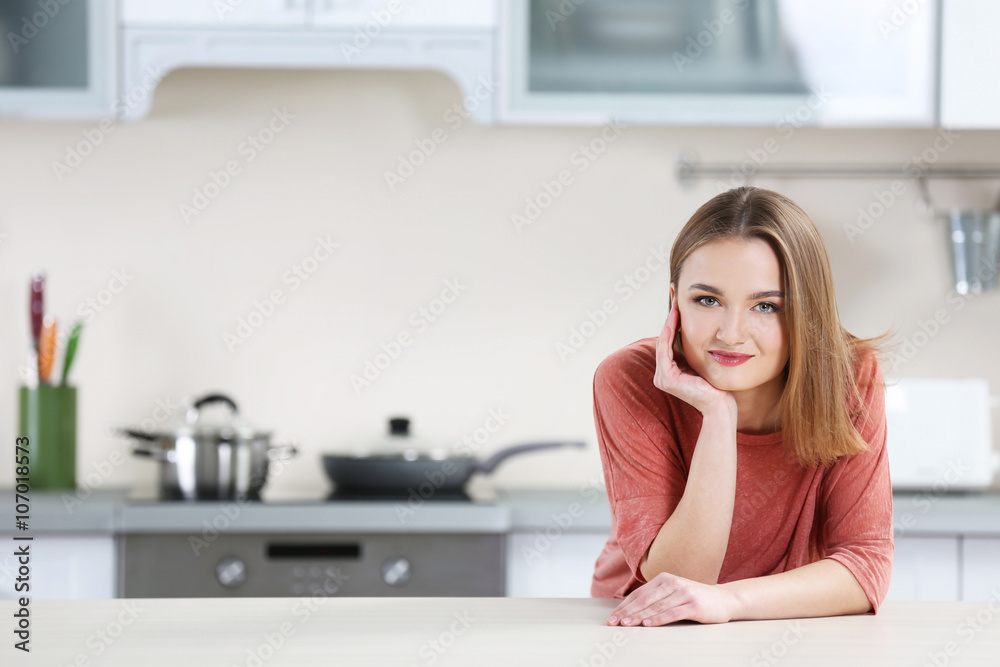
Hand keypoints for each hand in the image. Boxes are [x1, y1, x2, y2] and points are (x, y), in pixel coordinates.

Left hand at [606, 572, 737, 626]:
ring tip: (626, 624)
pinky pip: (672, 612)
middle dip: (627, 612)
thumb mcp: (674, 592)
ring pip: (656, 606)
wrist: (724, 599)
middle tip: (614, 622)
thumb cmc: (695, 598)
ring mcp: (683, 593)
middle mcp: (672, 583)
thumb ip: (656, 597)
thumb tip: (631, 608)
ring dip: (639, 616)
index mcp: (664, 578)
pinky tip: (648, 624)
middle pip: (644, 599)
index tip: (613, 616)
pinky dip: (658, 619)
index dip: (624, 605)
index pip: (639, 593)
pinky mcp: (693, 604)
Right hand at [654, 299, 734, 414]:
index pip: (669, 344)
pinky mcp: (667, 378)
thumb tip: (700, 333)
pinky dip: (668, 333)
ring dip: (668, 324)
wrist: (720, 406)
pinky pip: (664, 350)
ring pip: (662, 343)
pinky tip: (673, 320)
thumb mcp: (703, 364)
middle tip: (674, 301)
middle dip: (669, 320)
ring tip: (674, 307)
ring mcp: (662, 378)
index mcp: (670, 373)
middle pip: (664, 341)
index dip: (672, 325)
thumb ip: (695, 353)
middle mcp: (663, 376)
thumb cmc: (717, 387)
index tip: (679, 307)